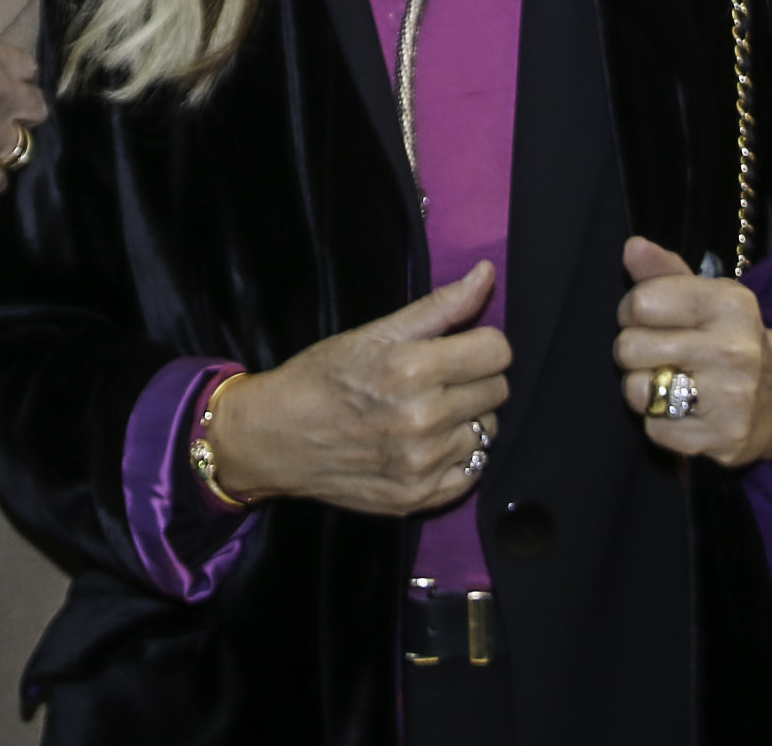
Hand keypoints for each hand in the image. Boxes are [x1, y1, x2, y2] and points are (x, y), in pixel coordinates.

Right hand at [206, 261, 508, 516]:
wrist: (274, 438)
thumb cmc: (321, 377)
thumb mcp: (373, 332)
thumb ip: (439, 306)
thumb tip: (487, 273)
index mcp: (414, 369)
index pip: (497, 353)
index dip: (479, 345)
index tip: (456, 349)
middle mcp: (424, 420)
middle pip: (497, 391)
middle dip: (472, 379)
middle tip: (435, 381)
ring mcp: (424, 464)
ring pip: (487, 432)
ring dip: (464, 420)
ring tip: (425, 414)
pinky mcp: (420, 498)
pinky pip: (474, 472)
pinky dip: (456, 457)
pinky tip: (424, 445)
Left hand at [612, 238, 771, 467]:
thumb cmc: (730, 338)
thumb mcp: (707, 296)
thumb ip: (665, 272)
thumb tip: (633, 247)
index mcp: (730, 304)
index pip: (640, 302)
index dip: (633, 311)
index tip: (651, 320)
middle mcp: (734, 350)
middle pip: (629, 347)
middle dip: (635, 351)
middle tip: (660, 354)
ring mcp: (731, 398)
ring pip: (637, 390)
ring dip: (644, 389)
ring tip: (669, 382)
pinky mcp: (723, 439)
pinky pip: (654, 429)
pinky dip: (660, 422)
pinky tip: (684, 411)